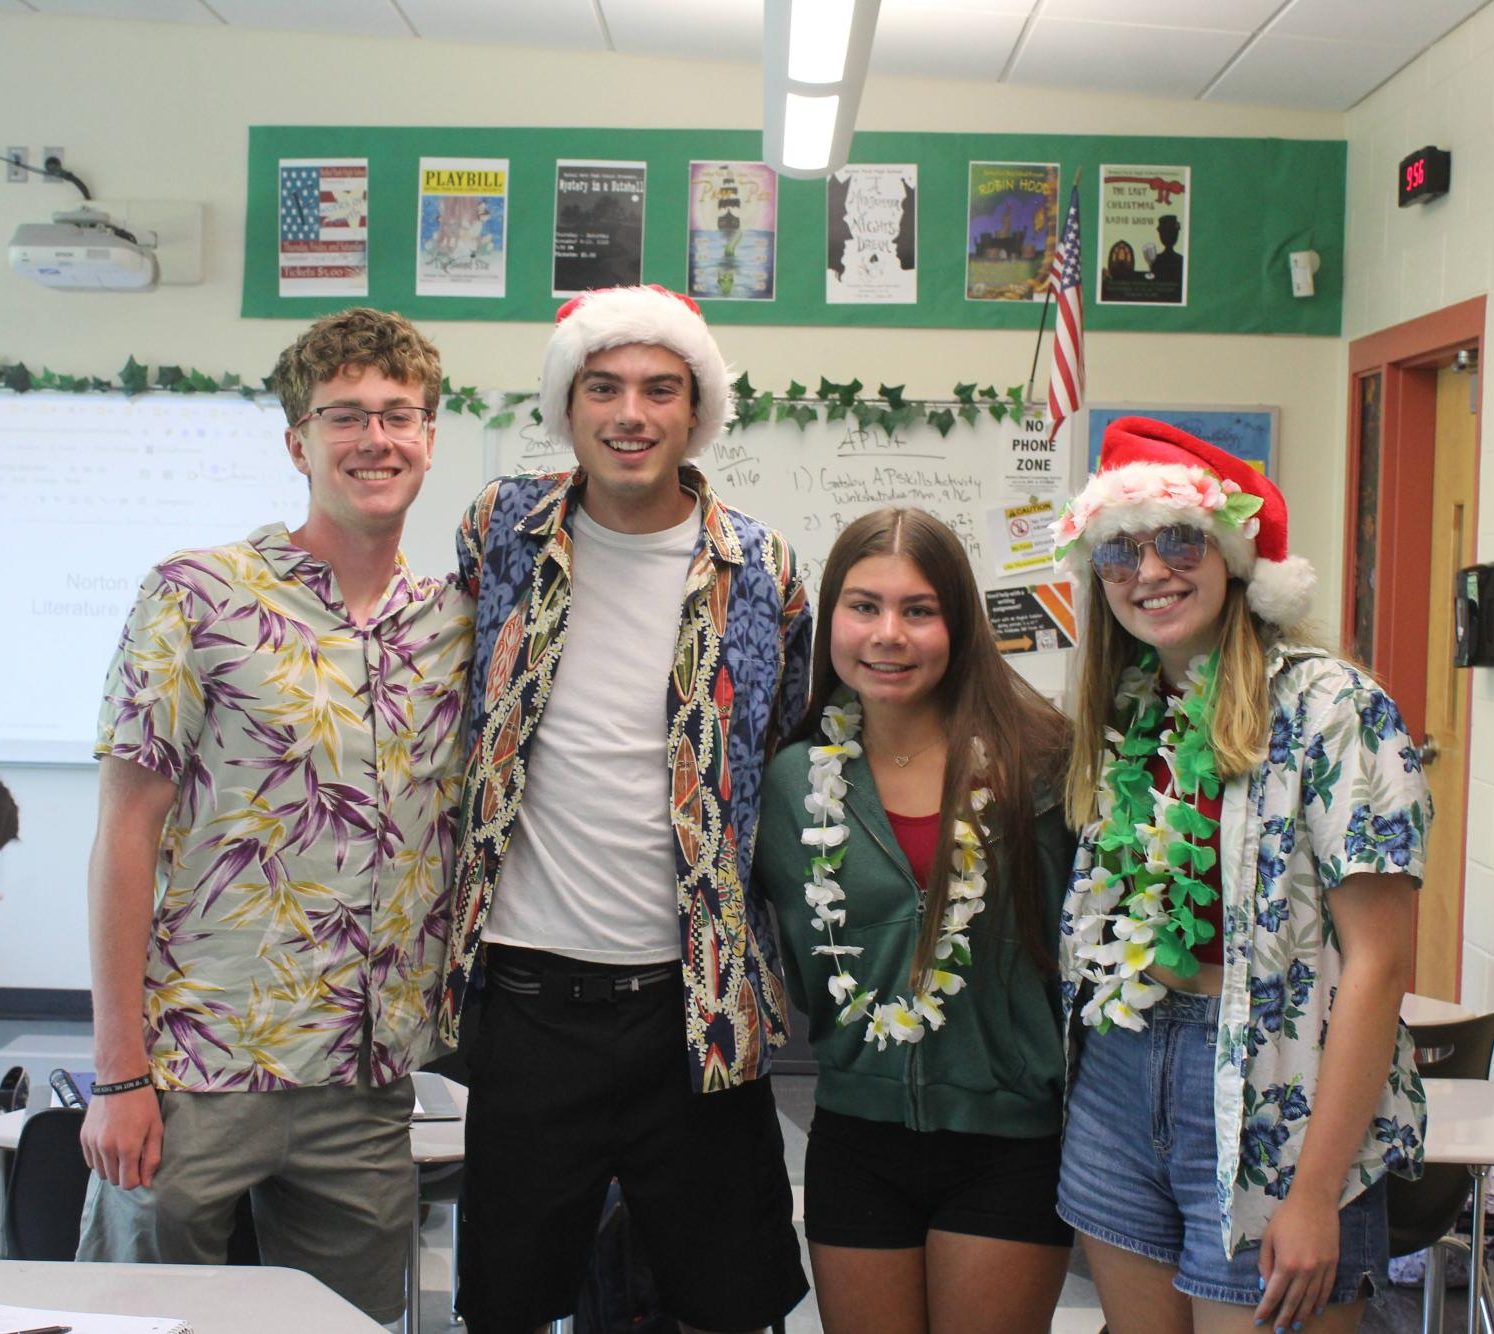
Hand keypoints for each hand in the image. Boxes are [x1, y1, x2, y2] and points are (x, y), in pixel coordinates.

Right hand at [79, 1085, 162, 1189]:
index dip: (136, 1179)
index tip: (141, 1169)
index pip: (127, 1183)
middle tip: (133, 1157)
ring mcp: (92, 1143)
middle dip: (124, 1173)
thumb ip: (151, 1158)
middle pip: (113, 1179)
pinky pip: (90, 1161)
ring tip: (121, 1149)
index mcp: (127, 1148)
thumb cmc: (143, 1103)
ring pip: (100, 1172)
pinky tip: (110, 1145)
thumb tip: (146, 1182)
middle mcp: (106, 1149)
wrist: (120, 1080)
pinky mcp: (83, 1138)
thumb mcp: (155, 1129)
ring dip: (111, 1167)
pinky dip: (100, 1159)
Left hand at [1254, 1190, 1340, 1332]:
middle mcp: (1304, 1271)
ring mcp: (1321, 1270)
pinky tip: (1314, 1310)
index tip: (1259, 1320)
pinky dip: (1319, 1302)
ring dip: (1302, 1315)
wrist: (1314, 1202)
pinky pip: (1326, 1290)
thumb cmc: (1286, 1217)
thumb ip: (1265, 1262)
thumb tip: (1266, 1284)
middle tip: (1278, 1331)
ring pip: (1311, 1300)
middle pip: (1293, 1301)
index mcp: (1285, 1263)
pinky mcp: (1333, 1265)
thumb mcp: (1268, 1237)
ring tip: (1295, 1326)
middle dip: (1284, 1318)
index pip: (1274, 1294)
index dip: (1266, 1308)